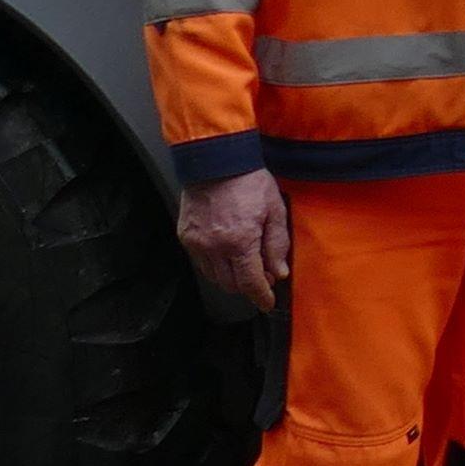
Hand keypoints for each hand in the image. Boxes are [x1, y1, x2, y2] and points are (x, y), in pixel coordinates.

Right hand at [177, 166, 289, 314]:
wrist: (216, 161)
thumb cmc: (248, 181)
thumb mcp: (274, 210)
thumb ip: (277, 244)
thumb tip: (279, 272)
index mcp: (240, 241)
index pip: (250, 282)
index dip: (260, 297)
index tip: (267, 303)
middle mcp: (215, 247)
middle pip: (231, 284)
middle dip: (248, 286)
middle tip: (261, 275)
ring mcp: (197, 243)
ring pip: (214, 277)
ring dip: (231, 277)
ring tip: (244, 262)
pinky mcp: (185, 236)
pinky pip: (200, 263)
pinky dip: (215, 265)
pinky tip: (226, 254)